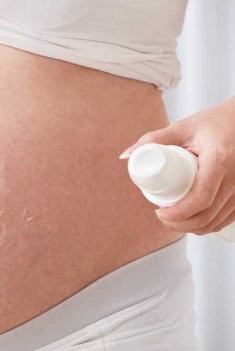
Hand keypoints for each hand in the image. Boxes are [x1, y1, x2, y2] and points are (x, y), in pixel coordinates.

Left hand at [118, 97, 234, 235]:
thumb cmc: (214, 123)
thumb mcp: (182, 127)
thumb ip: (153, 139)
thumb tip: (125, 156)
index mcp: (219, 160)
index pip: (200, 197)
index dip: (178, 212)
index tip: (159, 212)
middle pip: (207, 215)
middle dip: (180, 224)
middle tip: (161, 217)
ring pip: (217, 221)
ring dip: (193, 227)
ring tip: (172, 218)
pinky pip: (227, 219)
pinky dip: (208, 225)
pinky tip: (192, 221)